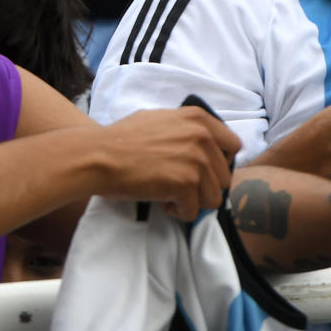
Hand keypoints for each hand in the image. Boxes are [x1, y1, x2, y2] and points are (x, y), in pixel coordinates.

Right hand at [92, 107, 240, 219]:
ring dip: (191, 201)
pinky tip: (160, 200)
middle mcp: (202, 137)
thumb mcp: (157, 119)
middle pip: (224, 177)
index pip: (233, 146)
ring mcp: (195, 161)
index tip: (199, 170)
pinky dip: (177, 211)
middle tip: (177, 185)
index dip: (217, 162)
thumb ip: (184, 128)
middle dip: (202, 186)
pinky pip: (193, 211)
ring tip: (168, 193)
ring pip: (213, 198)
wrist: (97, 156)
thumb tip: (202, 143)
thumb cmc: (119, 139)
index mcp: (197, 119)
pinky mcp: (186, 184)